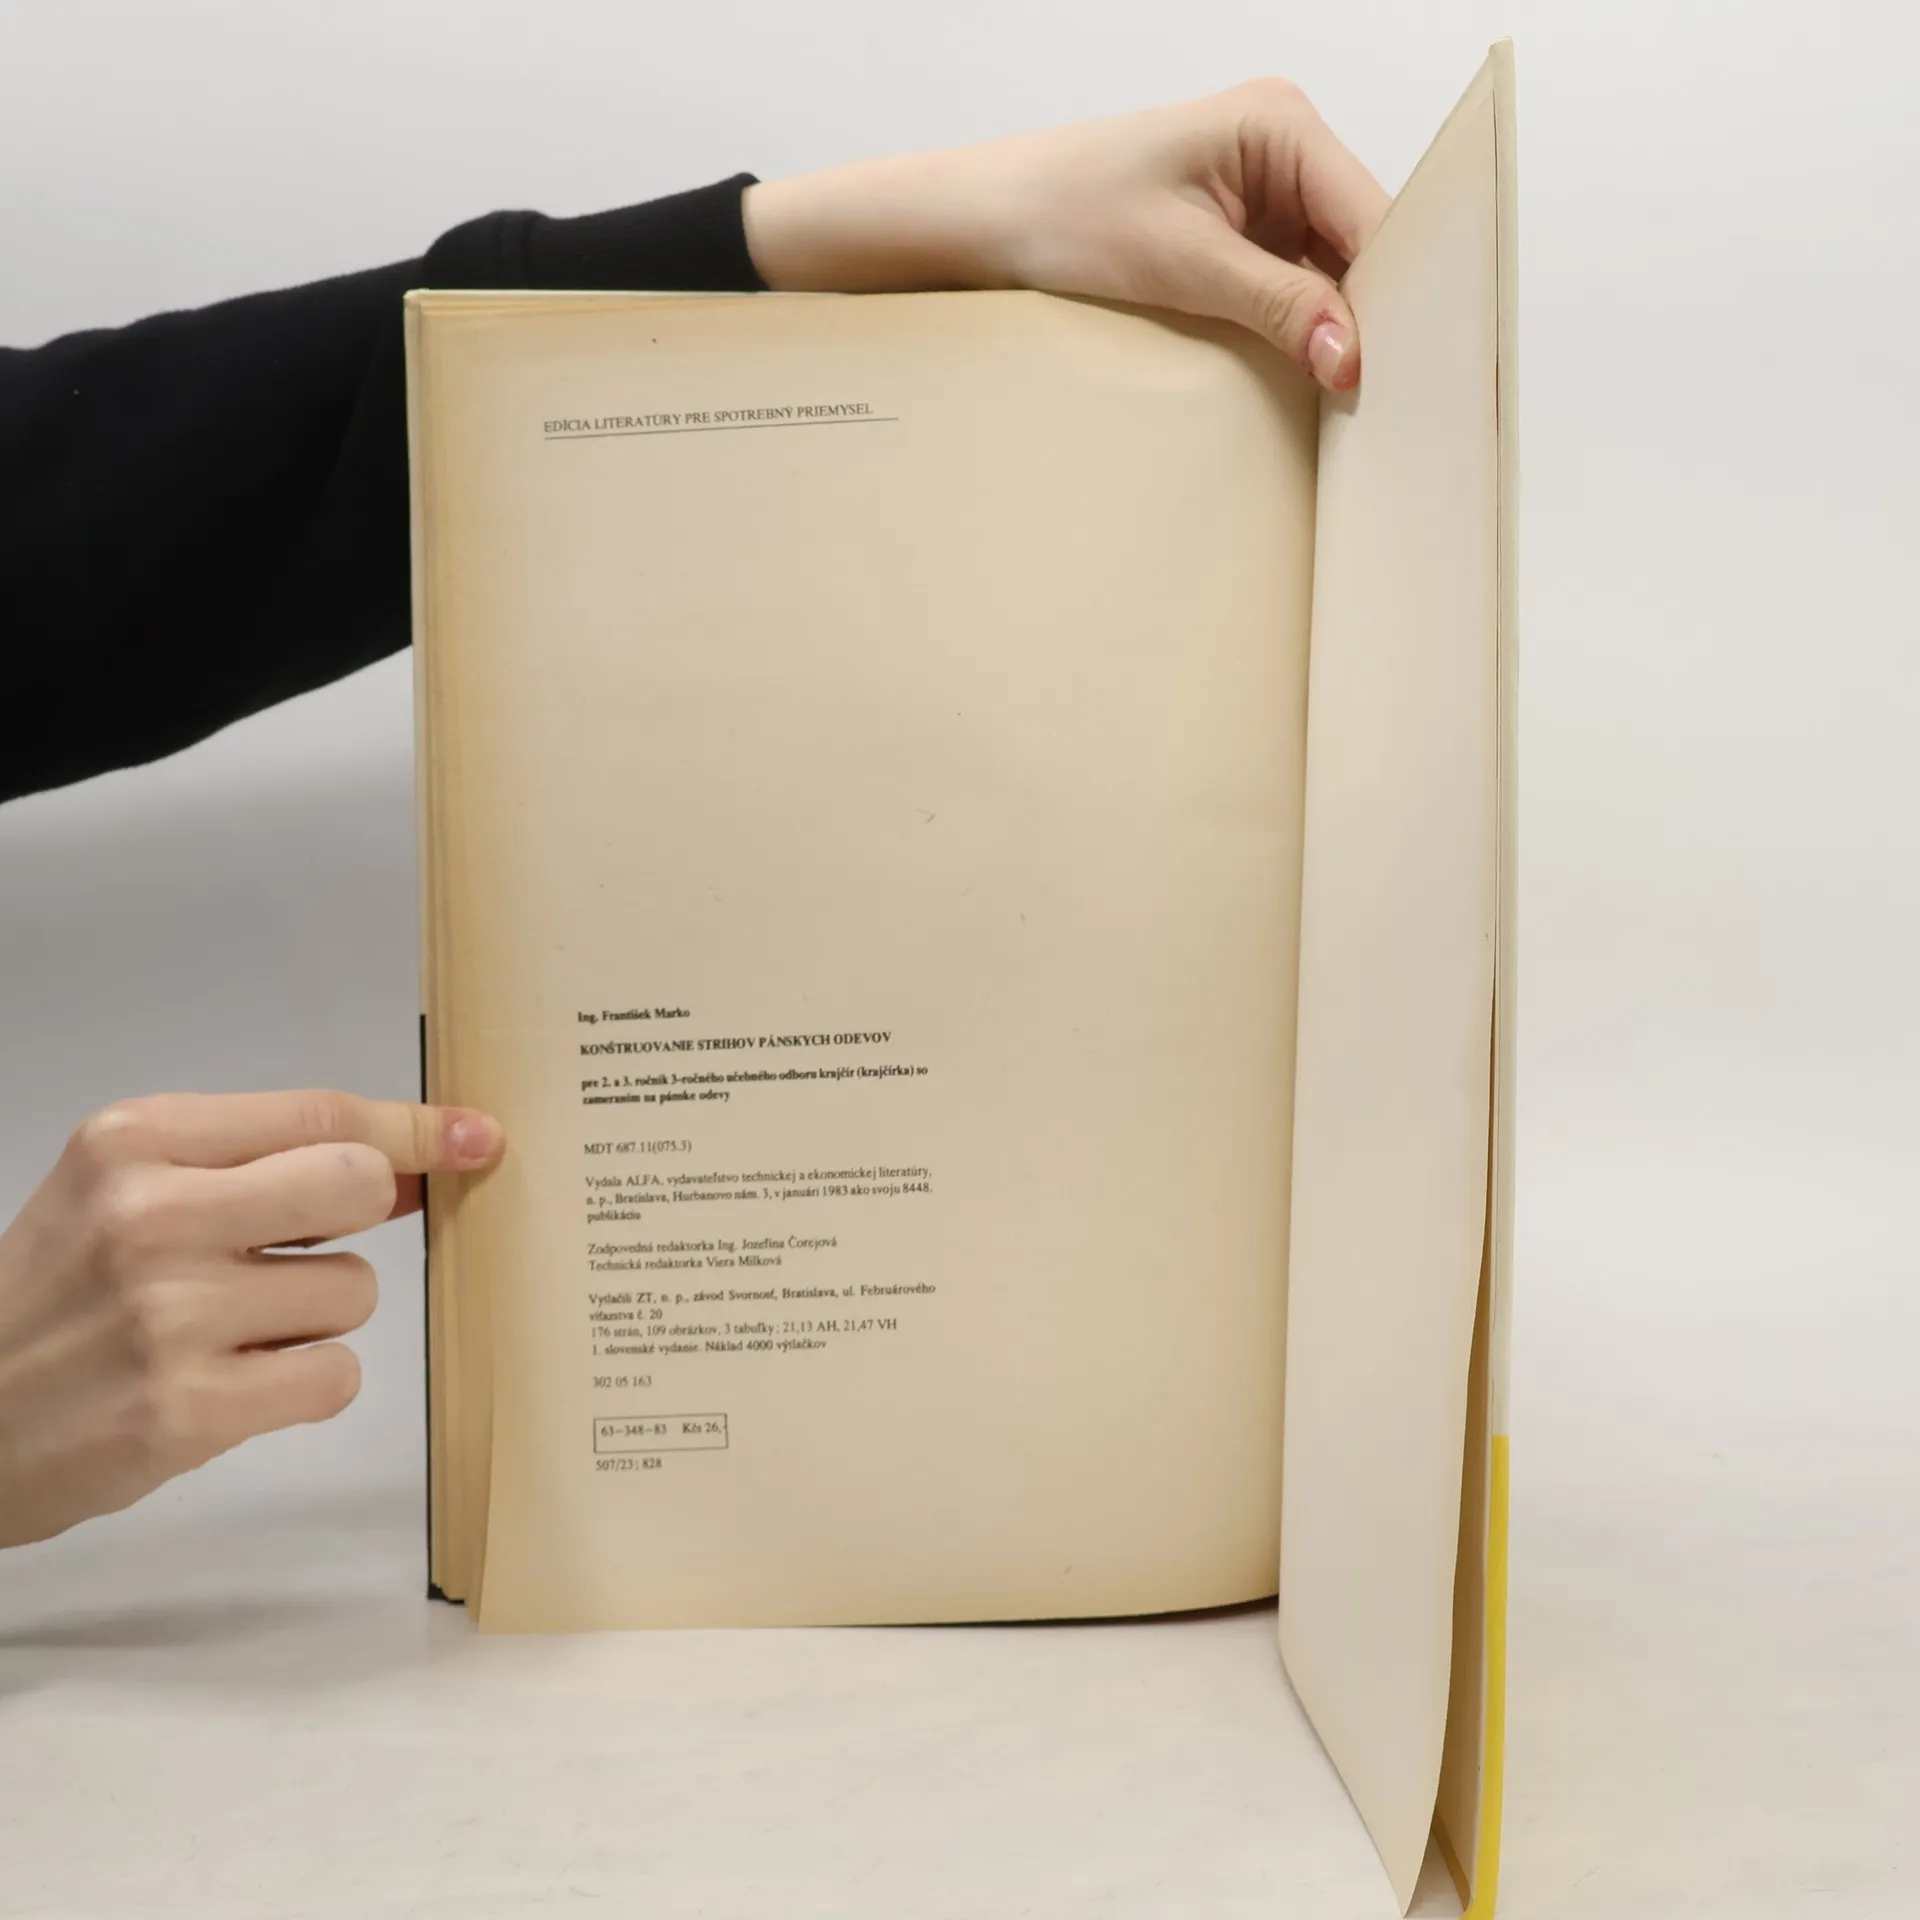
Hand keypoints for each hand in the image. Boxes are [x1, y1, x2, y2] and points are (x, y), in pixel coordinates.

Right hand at [0, 1090, 503, 1547]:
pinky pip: (333, 1376)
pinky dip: (302, 1385)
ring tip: (227, 1333)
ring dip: (313, 1316)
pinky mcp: (188, 1410)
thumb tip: (407, 1164)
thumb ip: (257, 1164)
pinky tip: (231, 1386)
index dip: (415, 1129)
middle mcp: (151, 1215)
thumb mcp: (125, 1190)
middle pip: (357, 1185)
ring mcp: (169, 1315)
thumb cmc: (55, 1298)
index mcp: (133, 1142)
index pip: (321, 1115)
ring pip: (352, 1292)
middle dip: (357, 1220)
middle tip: (296, 1251)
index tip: (473, 1138)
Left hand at [743, 78, 1389, 391]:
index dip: (1391, 292)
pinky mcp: (1243, 232)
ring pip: (1335, 268)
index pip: (1371, 213)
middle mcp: (1285, 146)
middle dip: (1370, 312)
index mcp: (1280, 125)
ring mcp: (1267, 190)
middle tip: (1383, 391)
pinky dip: (1303, 326)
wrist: (991, 221)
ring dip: (1337, 326)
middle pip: (1363, 241)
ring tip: (1349, 391)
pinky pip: (1297, 282)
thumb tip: (1350, 356)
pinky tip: (1307, 372)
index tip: (1400, 366)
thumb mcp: (1181, 265)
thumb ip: (1275, 304)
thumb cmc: (1066, 214)